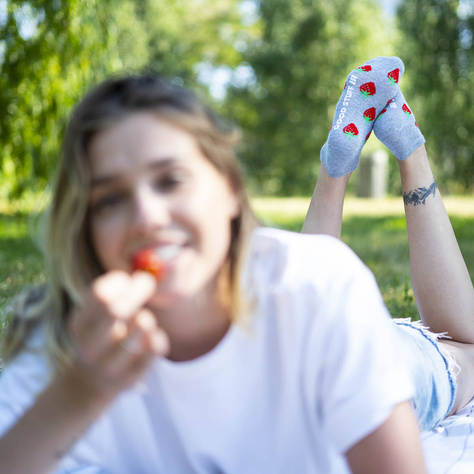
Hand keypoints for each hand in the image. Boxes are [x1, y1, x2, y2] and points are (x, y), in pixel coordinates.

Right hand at [67, 270, 169, 398]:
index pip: (99, 295)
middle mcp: (89, 347)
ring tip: (140, 322)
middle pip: (116, 309)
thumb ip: (113, 294)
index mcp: (79, 325)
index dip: (118, 282)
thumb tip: (145, 274)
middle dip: (137, 291)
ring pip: (142, 324)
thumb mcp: (96, 315)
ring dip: (146, 317)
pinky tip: (151, 338)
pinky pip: (156, 346)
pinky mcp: (131, 377)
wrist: (91, 383)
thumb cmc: (101, 335)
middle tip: (147, 282)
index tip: (126, 279)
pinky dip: (158, 336)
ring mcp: (109, 365)